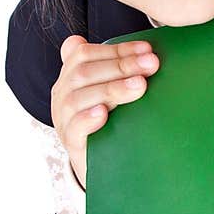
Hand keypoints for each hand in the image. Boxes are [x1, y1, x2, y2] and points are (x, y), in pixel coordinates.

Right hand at [51, 35, 158, 188]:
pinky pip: (74, 128)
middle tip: (151, 64)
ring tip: (139, 86)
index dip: (117, 49)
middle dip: (121, 66)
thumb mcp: (112, 92)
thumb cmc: (111, 122)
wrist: (104, 164)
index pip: (86, 54)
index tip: (147, 50)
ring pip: (78, 98)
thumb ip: (118, 69)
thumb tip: (145, 49)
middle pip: (83, 72)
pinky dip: (88, 119)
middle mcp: (62, 95)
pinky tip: (104, 113)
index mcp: (70, 77)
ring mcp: (64, 120)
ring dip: (111, 89)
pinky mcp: (71, 143)